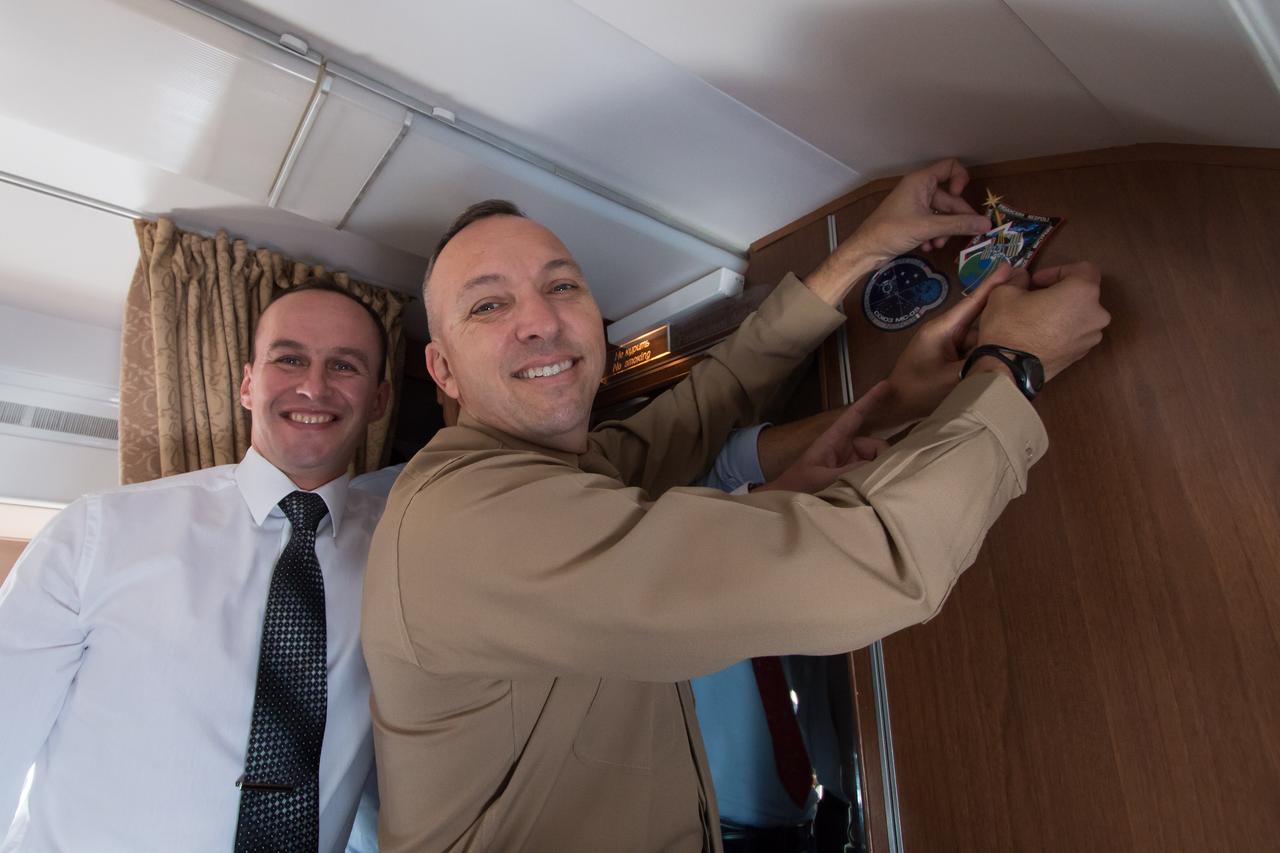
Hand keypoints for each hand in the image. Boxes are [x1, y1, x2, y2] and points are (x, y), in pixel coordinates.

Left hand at [755, 383, 892, 493]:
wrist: (788, 502)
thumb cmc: (798, 486)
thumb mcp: (822, 479)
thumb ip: (848, 472)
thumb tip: (876, 467)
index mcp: (834, 439)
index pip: (855, 415)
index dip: (870, 399)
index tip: (886, 384)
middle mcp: (846, 448)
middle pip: (876, 446)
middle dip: (882, 458)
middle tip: (877, 479)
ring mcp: (851, 462)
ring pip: (877, 462)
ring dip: (878, 474)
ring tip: (865, 490)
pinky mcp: (853, 476)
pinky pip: (872, 474)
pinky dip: (875, 482)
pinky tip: (871, 493)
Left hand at [804, 159, 990, 305]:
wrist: (866, 250)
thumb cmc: (892, 231)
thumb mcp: (927, 227)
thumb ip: (958, 225)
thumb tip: (986, 224)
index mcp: (921, 181)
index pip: (950, 167)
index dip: (961, 180)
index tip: (960, 197)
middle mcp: (919, 189)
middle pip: (949, 198)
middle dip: (956, 218)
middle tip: (966, 234)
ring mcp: (916, 205)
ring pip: (942, 214)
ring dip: (944, 230)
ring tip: (938, 244)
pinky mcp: (913, 220)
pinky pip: (932, 223)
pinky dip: (933, 235)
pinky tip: (927, 247)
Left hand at [871, 265, 1017, 432]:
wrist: (895, 408)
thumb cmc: (918, 392)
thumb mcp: (952, 379)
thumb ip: (979, 364)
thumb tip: (1007, 355)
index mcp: (942, 329)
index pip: (972, 302)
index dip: (992, 285)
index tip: (1011, 266)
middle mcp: (946, 332)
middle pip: (980, 320)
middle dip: (1001, 315)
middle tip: (1028, 305)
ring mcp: (948, 344)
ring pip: (979, 338)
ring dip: (994, 341)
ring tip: (1023, 340)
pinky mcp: (950, 357)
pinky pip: (973, 350)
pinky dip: (985, 355)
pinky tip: (1004, 360)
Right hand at [975, 262, 1110, 380]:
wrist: (1007, 370)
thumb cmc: (1009, 325)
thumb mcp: (1005, 291)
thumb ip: (1019, 279)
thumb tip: (1022, 277)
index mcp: (1083, 292)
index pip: (1083, 269)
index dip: (1058, 270)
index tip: (1037, 282)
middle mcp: (1096, 314)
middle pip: (1082, 294)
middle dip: (1060, 293)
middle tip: (1034, 298)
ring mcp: (1091, 338)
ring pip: (1079, 316)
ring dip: (1062, 313)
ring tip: (1036, 320)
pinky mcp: (1081, 355)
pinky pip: (1074, 334)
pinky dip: (1061, 331)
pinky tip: (1039, 337)